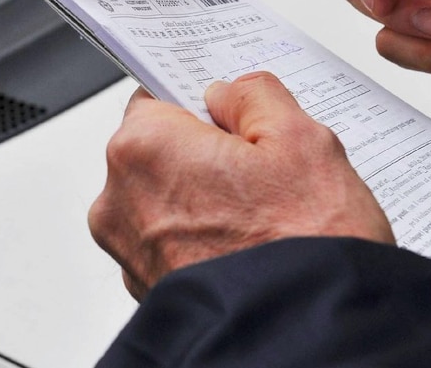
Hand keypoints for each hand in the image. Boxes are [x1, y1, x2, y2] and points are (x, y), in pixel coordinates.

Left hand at [87, 74, 392, 300]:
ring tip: (269, 214)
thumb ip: (256, 98)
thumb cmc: (304, 247)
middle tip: (267, 169)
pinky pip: (175, 244)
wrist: (309, 336)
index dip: (203, 104)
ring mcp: (131, 253)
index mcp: (144, 148)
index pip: (159, 97)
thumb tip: (231, 94)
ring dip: (209, 200)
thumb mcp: (301, 140)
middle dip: (208, 154)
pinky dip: (205, 241)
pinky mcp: (150, 291)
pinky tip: (253, 245)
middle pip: (161, 151)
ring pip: (169, 200)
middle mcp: (120, 201)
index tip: (233, 113)